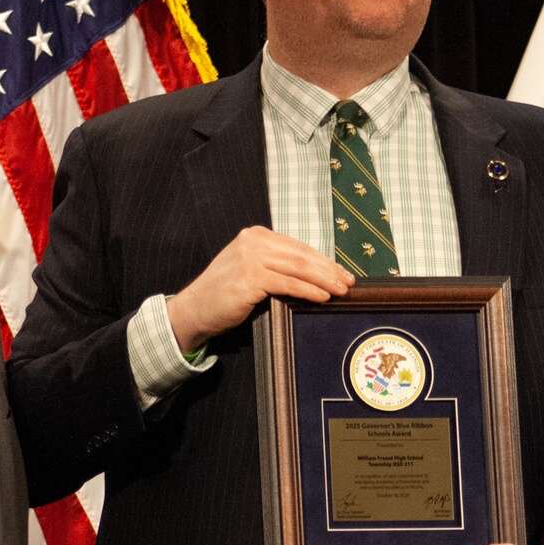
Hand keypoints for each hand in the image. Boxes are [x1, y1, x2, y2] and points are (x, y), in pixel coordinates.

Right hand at [165, 226, 352, 350]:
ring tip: (340, 291)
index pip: (298, 247)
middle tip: (348, 282)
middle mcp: (254, 241)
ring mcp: (251, 258)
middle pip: (301, 255)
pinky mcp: (250, 278)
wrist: (195, 309)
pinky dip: (308, 290)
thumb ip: (276, 264)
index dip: (323, 260)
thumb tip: (315, 274)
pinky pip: (287, 283)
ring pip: (298, 268)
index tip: (342, 273)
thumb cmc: (226, 294)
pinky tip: (321, 297)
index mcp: (257, 235)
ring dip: (324, 280)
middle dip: (329, 270)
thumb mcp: (252, 269)